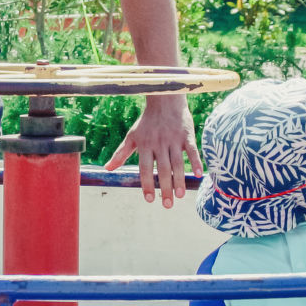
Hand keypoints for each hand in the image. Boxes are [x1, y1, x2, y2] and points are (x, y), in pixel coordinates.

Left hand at [105, 92, 200, 207]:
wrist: (164, 100)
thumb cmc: (147, 122)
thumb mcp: (132, 136)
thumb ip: (121, 153)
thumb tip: (107, 169)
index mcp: (145, 145)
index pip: (145, 168)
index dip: (147, 183)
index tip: (149, 199)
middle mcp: (159, 143)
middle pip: (162, 169)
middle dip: (165, 188)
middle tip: (167, 205)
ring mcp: (173, 139)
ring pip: (177, 162)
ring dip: (179, 180)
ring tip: (180, 196)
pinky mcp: (187, 134)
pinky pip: (192, 150)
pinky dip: (196, 162)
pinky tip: (198, 175)